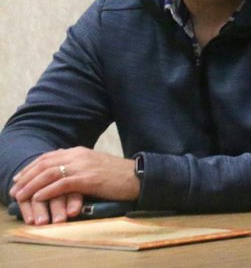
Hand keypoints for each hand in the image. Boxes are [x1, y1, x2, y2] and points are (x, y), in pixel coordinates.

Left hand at [9, 149, 137, 224]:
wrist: (137, 176)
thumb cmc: (116, 175)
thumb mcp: (93, 166)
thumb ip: (77, 166)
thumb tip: (60, 173)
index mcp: (79, 151)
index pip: (48, 157)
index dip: (30, 168)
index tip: (18, 178)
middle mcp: (79, 155)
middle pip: (45, 164)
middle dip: (26, 177)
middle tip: (14, 189)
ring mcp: (83, 166)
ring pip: (49, 173)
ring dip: (31, 185)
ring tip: (20, 196)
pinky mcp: (88, 179)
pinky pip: (62, 184)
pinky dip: (47, 191)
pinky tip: (38, 198)